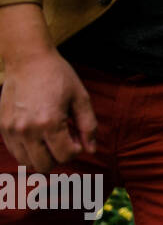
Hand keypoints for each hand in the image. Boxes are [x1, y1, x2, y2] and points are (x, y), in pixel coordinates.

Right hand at [0, 49, 97, 171]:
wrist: (28, 60)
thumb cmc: (58, 76)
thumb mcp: (81, 98)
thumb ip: (89, 126)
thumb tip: (91, 150)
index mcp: (49, 122)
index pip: (65, 156)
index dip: (76, 150)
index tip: (77, 137)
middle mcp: (27, 130)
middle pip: (44, 165)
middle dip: (59, 156)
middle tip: (65, 139)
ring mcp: (11, 130)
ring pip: (27, 162)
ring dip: (42, 156)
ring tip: (50, 137)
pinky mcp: (2, 127)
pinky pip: (15, 151)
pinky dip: (27, 149)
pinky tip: (37, 134)